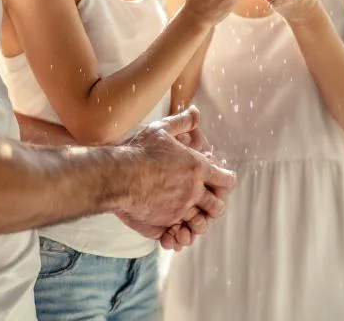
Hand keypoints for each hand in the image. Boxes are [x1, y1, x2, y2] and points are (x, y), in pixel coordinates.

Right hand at [115, 107, 235, 240]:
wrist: (118, 175)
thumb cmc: (138, 151)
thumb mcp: (162, 129)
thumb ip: (182, 122)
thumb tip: (196, 111)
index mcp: (197, 167)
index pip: (226, 180)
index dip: (225, 181)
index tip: (218, 179)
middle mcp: (193, 190)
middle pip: (218, 207)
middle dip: (215, 205)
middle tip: (205, 200)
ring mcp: (180, 208)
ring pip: (201, 222)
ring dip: (197, 219)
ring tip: (188, 213)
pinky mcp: (166, 222)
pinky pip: (182, 232)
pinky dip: (181, 230)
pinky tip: (174, 223)